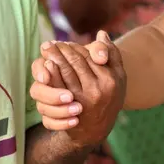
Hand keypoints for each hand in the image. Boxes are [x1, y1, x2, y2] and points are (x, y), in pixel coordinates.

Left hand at [30, 31, 124, 145]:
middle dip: (60, 50)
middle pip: (74, 63)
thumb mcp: (118, 75)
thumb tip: (101, 33)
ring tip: (45, 49)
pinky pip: (56, 87)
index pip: (88, 56)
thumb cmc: (109, 96)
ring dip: (53, 58)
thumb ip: (111, 53)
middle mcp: (97, 90)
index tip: (64, 42)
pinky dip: (50, 73)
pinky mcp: (69, 109)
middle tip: (48, 43)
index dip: (73, 47)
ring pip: (64, 72)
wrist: (97, 129)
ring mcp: (82, 101)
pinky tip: (45, 65)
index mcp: (110, 79)